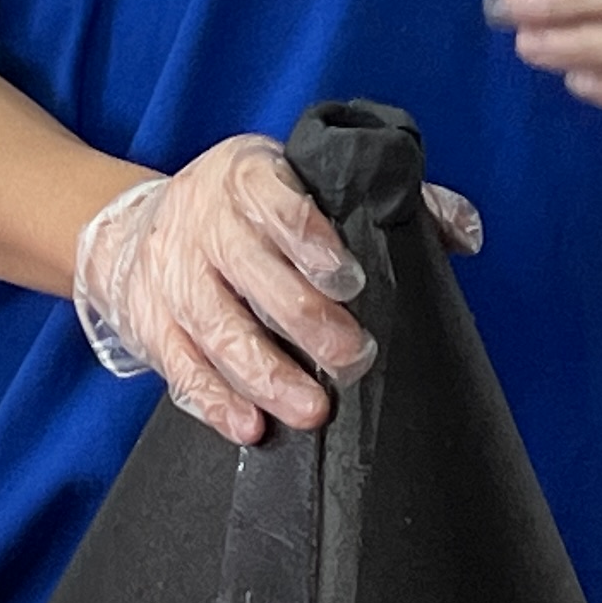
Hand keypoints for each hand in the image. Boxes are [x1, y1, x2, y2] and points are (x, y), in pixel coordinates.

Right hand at [71, 134, 482, 444]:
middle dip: (304, 318)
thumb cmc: (247, 209)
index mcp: (245, 176)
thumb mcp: (303, 181)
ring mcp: (171, 274)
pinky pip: (179, 366)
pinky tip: (250, 425)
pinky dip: (214, 400)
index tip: (352, 280)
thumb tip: (466, 234)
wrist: (135, 230)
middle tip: (355, 358)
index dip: (312, 240)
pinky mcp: (149, 323)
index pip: (275, 202)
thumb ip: (389, 202)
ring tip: (312, 409)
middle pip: (249, 270)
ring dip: (264, 373)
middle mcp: (202, 221)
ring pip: (215, 326)